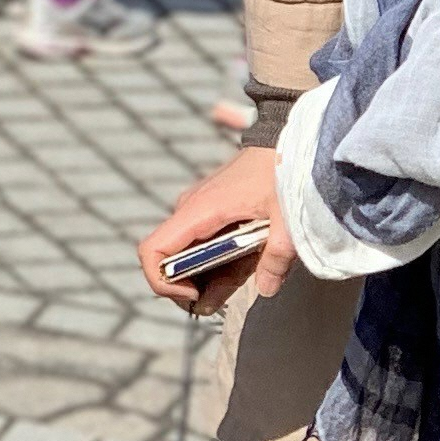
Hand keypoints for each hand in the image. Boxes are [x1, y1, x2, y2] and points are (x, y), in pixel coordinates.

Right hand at [137, 147, 290, 318]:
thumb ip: (277, 256)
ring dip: (204, 279)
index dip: (163, 281)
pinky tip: (240, 275)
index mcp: (200, 211)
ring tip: (233, 289)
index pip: (152, 251)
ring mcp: (200, 212)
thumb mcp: (287, 217)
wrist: (285, 138)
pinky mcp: (213, 214)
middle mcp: (191, 211)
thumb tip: (266, 289)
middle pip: (167, 260)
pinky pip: (203, 247)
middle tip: (217, 302)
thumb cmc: (283, 171)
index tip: (194, 293)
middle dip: (186, 287)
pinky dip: (215, 267)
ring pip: (186, 256)